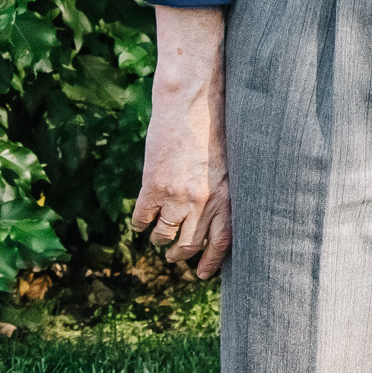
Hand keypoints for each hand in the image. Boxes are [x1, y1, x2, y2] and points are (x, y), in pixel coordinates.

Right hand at [135, 5, 230, 279]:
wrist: (194, 98)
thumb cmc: (219, 121)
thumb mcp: (232, 158)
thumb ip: (227, 185)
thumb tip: (220, 208)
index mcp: (229, 195)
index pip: (222, 243)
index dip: (210, 262)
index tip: (201, 274)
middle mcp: (204, 201)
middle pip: (189, 245)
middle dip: (180, 255)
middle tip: (173, 257)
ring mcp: (177, 195)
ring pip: (163, 235)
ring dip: (159, 239)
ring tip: (158, 237)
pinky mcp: (153, 185)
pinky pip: (141, 219)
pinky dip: (139, 224)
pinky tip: (140, 222)